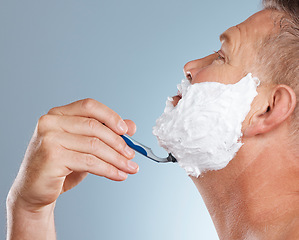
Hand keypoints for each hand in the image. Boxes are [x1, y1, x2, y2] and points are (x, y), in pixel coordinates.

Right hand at [8, 98, 138, 211]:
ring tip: (130, 168)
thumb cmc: (60, 166)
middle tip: (132, 155)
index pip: (89, 106)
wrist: (34, 191)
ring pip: (94, 146)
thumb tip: (131, 126)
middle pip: (94, 126)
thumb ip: (105, 133)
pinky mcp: (52, 157)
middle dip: (118, 143)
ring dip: (117, 159)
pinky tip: (118, 175)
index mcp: (58, 114)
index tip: (126, 131)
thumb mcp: (84, 146)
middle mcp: (51, 122)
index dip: (111, 116)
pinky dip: (108, 169)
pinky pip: (89, 162)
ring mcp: (49, 139)